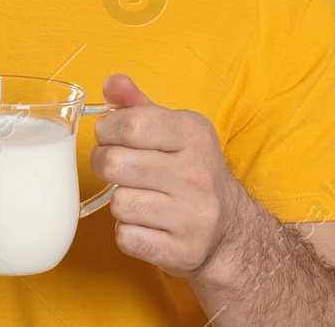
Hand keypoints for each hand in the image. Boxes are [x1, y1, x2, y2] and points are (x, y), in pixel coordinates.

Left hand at [89, 74, 246, 279]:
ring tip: (137, 196)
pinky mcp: (182, 251)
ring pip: (118, 203)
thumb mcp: (173, 129)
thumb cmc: (190, 170)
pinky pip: (126, 237)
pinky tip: (146, 223)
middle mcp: (198, 174)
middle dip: (104, 164)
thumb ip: (138, 104)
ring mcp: (193, 216)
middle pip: (115, 164)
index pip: (130, 124)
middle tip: (114, 167)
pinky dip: (127, 232)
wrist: (230, 230)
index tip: (110, 136)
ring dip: (119, 201)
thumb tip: (112, 82)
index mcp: (195, 135)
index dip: (107, 130)